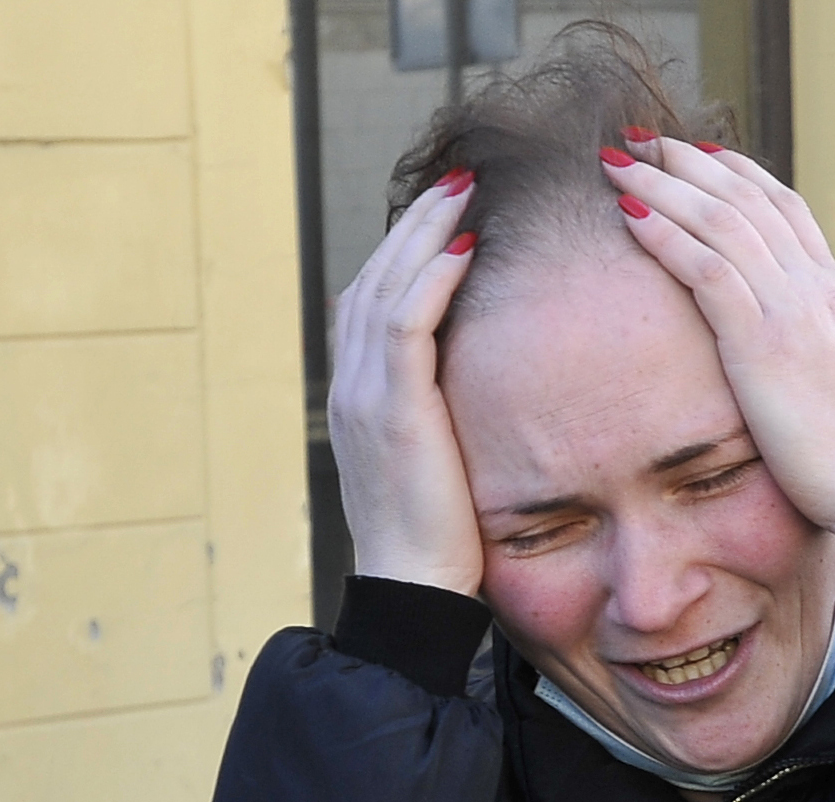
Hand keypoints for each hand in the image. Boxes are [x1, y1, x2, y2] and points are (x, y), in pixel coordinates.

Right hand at [328, 170, 485, 596]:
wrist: (415, 590)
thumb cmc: (443, 539)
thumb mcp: (443, 463)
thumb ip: (447, 415)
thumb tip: (483, 387)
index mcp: (359, 392)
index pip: (377, 296)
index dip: (411, 248)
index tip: (454, 211)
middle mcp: (351, 382)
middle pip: (377, 275)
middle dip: (417, 222)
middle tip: (461, 178)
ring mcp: (364, 393)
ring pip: (386, 285)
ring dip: (425, 232)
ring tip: (463, 191)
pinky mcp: (392, 409)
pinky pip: (404, 323)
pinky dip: (431, 279)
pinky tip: (463, 248)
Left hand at [605, 137, 834, 555]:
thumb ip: (834, 346)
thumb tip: (822, 345)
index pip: (787, 209)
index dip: (739, 174)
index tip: (700, 154)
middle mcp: (814, 289)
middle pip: (747, 200)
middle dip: (691, 163)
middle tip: (644, 140)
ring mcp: (789, 311)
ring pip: (720, 221)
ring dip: (664, 186)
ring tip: (620, 163)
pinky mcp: (761, 343)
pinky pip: (705, 270)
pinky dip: (665, 236)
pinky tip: (630, 216)